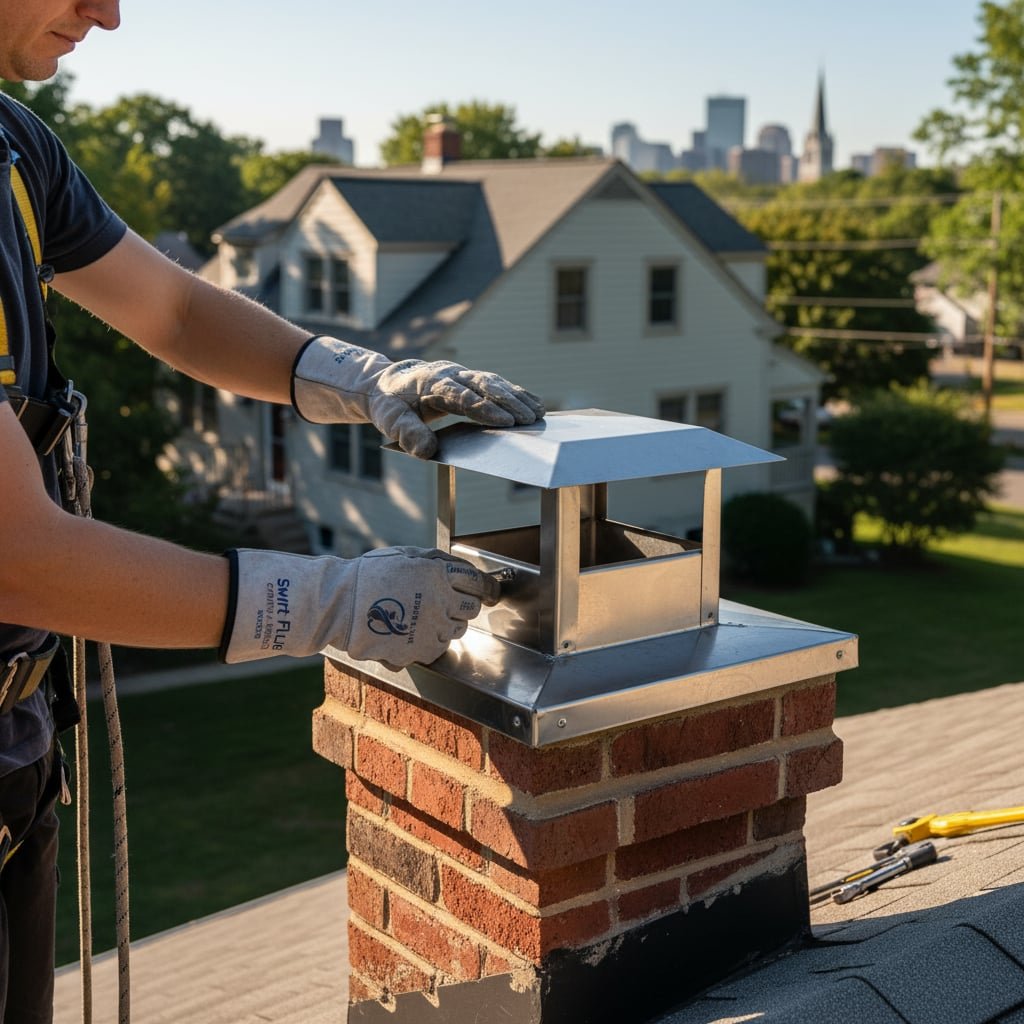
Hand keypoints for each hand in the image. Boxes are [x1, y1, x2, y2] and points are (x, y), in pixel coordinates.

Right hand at [220, 546, 498, 668]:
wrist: (341, 605)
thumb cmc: (369, 575)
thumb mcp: (405, 555)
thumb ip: (435, 560)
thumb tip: (459, 567)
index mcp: (438, 573)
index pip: (478, 582)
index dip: (485, 587)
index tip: (486, 591)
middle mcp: (441, 600)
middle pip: (472, 608)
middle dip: (465, 605)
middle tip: (451, 604)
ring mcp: (433, 627)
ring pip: (459, 630)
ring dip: (449, 623)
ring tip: (427, 618)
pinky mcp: (422, 649)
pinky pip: (441, 648)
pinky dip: (434, 641)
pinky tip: (416, 632)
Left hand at [291, 336, 544, 457]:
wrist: (389, 384)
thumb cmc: (391, 404)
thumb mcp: (390, 421)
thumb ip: (407, 434)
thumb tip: (426, 452)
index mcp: (431, 382)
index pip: (461, 396)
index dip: (484, 409)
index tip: (505, 422)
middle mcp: (451, 374)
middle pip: (484, 385)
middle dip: (509, 403)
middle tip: (531, 420)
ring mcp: (463, 374)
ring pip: (494, 383)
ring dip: (517, 398)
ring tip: (539, 414)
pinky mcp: (471, 379)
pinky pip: (497, 385)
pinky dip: (516, 394)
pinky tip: (535, 405)